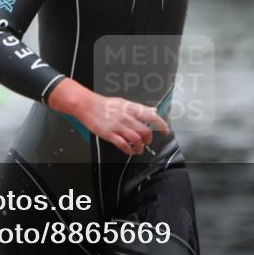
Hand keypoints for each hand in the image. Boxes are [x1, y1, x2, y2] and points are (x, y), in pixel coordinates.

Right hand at [47, 78, 170, 154]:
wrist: (88, 106)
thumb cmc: (105, 104)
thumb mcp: (124, 102)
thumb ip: (139, 108)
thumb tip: (153, 110)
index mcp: (130, 108)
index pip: (151, 116)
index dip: (161, 125)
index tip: (165, 131)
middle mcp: (126, 117)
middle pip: (145, 131)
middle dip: (149, 139)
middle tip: (147, 142)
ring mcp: (118, 126)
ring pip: (136, 139)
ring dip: (140, 147)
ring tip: (139, 149)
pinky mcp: (109, 134)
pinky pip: (123, 145)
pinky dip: (129, 150)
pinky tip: (130, 151)